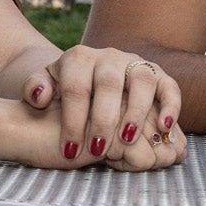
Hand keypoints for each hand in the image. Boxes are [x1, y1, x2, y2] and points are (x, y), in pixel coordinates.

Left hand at [17, 46, 182, 168]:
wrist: (88, 75)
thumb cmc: (63, 89)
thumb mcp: (44, 85)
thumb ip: (34, 88)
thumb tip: (41, 96)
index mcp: (79, 58)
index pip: (75, 87)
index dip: (72, 120)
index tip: (69, 150)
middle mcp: (109, 56)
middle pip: (109, 83)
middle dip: (103, 119)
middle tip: (97, 150)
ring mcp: (134, 63)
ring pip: (141, 81)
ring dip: (136, 111)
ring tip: (128, 139)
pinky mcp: (156, 74)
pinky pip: (169, 86)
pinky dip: (171, 105)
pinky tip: (165, 128)